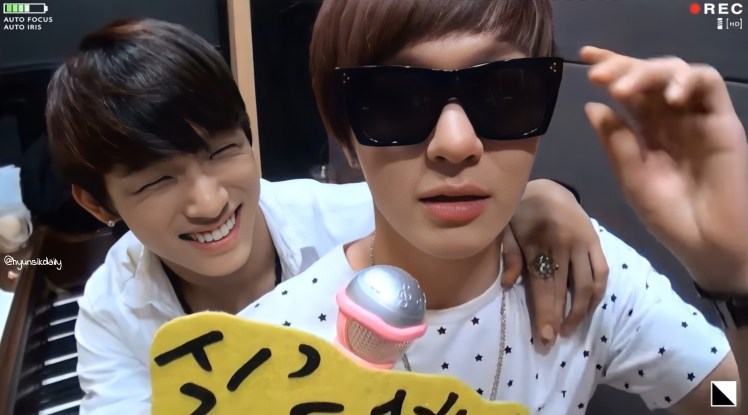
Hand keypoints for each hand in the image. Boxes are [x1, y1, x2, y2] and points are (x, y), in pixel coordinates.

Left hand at [502, 179, 607, 345]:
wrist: (546, 186)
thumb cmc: (520, 210)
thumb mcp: (505, 227)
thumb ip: (509, 254)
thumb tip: (509, 284)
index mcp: (538, 241)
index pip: (543, 285)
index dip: (545, 313)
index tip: (544, 337)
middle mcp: (563, 244)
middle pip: (563, 289)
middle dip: (559, 318)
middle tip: (554, 340)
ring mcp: (583, 242)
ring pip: (586, 284)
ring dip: (580, 310)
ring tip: (569, 329)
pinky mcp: (596, 241)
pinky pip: (602, 272)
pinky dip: (597, 293)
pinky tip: (588, 308)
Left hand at [582, 46, 747, 292]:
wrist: (707, 244)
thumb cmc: (669, 217)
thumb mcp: (632, 178)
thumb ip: (616, 142)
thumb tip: (591, 105)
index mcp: (647, 130)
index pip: (628, 89)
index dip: (611, 67)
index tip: (584, 56)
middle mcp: (671, 118)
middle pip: (648, 75)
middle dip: (622, 67)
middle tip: (597, 75)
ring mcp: (697, 118)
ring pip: (677, 72)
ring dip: (648, 73)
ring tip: (623, 89)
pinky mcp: (723, 122)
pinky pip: (710, 86)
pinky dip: (688, 81)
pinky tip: (668, 96)